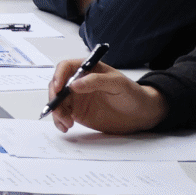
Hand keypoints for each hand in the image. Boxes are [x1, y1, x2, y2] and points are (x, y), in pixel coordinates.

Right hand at [47, 61, 167, 134]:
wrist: (141, 114)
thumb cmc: (133, 94)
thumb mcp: (118, 84)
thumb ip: (97, 81)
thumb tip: (74, 84)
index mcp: (87, 69)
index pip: (66, 67)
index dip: (58, 76)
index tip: (58, 89)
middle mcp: (78, 82)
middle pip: (57, 85)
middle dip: (55, 98)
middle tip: (58, 111)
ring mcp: (77, 98)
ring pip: (58, 101)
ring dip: (56, 112)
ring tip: (66, 123)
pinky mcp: (78, 112)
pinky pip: (63, 114)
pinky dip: (60, 121)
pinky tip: (65, 127)